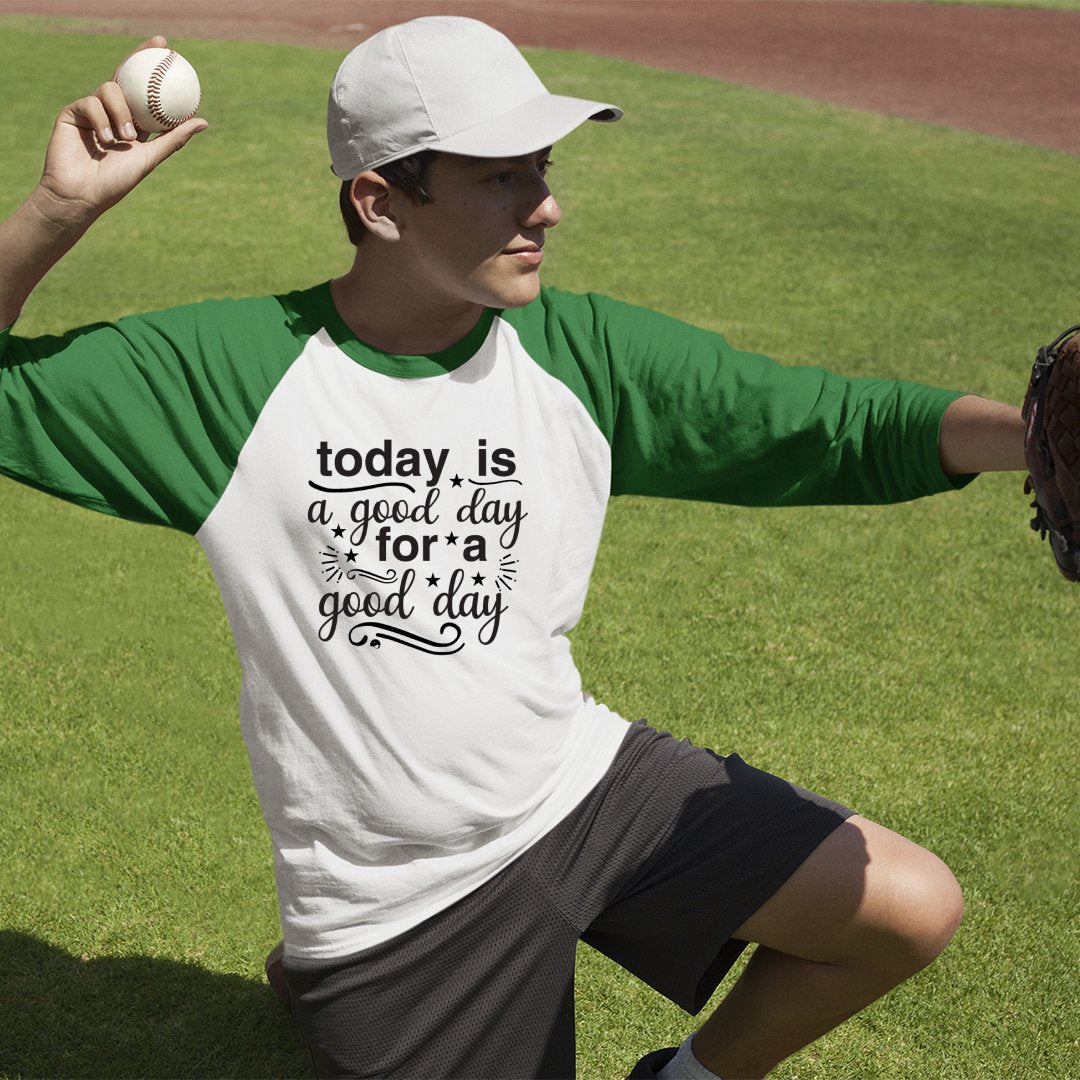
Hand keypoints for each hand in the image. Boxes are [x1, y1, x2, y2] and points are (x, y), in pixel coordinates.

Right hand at [33, 36, 207, 226]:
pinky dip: (101, 120)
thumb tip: (204, 121)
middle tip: (159, 46)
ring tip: (126, 138)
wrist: (82, 194)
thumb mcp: (150, 158)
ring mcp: (92, 110)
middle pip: (125, 76)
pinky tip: (106, 139)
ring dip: (122, 112)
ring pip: (110, 90)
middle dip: (141, 56)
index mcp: (133, 122)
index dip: (153, 67)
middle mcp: (113, 112)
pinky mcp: (73, 113)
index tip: (170, 50)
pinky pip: (91, 103)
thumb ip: (173, 138)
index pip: (144, 89)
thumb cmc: (116, 182)